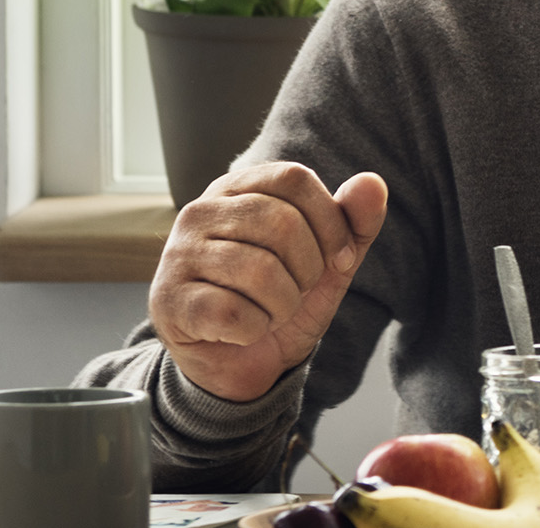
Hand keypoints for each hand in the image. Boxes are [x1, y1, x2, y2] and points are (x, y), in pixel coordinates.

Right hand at [149, 163, 387, 402]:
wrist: (242, 361)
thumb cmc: (282, 297)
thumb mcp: (330, 260)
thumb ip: (353, 222)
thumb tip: (372, 183)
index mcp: (239, 187)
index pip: (295, 179)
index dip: (331, 223)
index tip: (338, 259)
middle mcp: (200, 211)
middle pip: (281, 223)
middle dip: (308, 270)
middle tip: (296, 291)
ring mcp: (177, 254)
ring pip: (259, 270)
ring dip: (283, 304)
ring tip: (270, 311)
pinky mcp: (167, 300)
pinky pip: (232, 312)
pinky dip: (254, 329)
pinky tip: (242, 330)